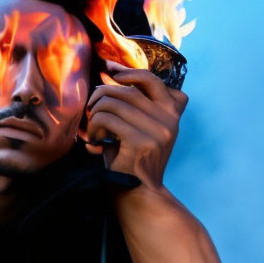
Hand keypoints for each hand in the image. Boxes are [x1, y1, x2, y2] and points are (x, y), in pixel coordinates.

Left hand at [83, 64, 187, 190]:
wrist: (137, 193)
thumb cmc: (131, 157)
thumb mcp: (139, 126)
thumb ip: (133, 102)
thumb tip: (110, 71)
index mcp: (172, 112)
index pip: (151, 80)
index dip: (128, 72)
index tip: (109, 69)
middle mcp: (169, 120)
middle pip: (126, 91)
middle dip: (102, 96)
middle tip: (91, 109)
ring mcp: (158, 131)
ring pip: (113, 103)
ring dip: (95, 114)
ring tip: (93, 129)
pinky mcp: (142, 142)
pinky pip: (107, 119)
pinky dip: (94, 127)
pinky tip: (95, 141)